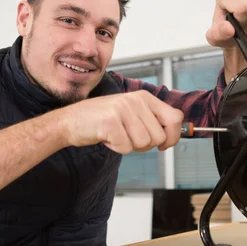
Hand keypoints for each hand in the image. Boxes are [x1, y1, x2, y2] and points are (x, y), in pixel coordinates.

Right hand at [62, 90, 183, 153]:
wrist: (70, 121)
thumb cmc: (102, 120)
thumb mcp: (131, 113)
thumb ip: (152, 120)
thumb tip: (175, 134)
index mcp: (144, 97)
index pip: (174, 118)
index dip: (173, 136)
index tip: (164, 145)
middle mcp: (135, 100)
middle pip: (159, 137)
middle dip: (145, 145)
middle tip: (128, 137)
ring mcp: (122, 110)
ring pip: (143, 144)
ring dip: (130, 146)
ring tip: (117, 135)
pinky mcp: (110, 122)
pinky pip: (125, 148)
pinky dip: (116, 148)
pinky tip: (107, 137)